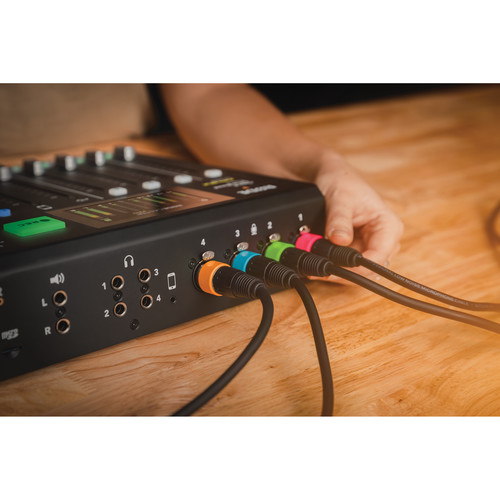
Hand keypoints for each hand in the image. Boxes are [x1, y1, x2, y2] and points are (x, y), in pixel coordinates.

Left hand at [311, 150, 403, 280]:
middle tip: (320, 268)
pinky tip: (318, 261)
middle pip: (368, 269)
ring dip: (336, 270)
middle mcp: (384, 240)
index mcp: (389, 227)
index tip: (335, 267)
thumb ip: (339, 220)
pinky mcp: (356, 249)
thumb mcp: (340, 198)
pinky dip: (331, 265)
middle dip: (343, 271)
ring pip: (356, 271)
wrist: (331, 177)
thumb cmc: (342, 182)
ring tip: (315, 264)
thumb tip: (339, 239)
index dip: (357, 267)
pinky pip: (346, 265)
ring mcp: (370, 246)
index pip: (378, 257)